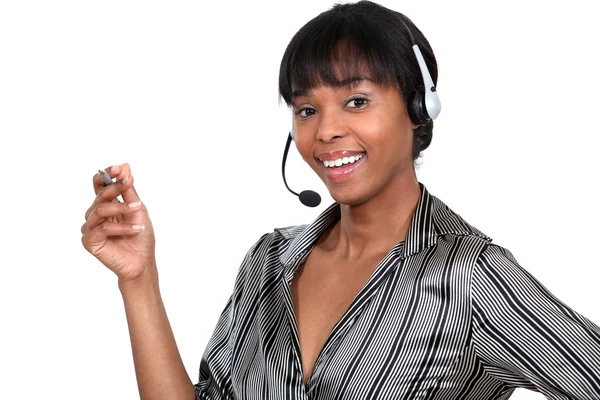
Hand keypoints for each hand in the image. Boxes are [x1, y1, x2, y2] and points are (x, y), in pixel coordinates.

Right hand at [81, 163, 155, 281]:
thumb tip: (125, 166)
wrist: (142, 261)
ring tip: (138, 209)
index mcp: (105, 205)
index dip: (107, 175)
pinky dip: (122, 227)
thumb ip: (129, 190)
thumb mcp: (138, 209)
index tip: (120, 168)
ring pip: (101, 210)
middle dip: (116, 187)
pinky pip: (103, 229)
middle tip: (130, 182)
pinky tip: (136, 229)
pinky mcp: (90, 241)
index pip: (100, 185)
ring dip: (121, 207)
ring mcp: (90, 228)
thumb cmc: (140, 237)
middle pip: (100, 195)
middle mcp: (95, 215)